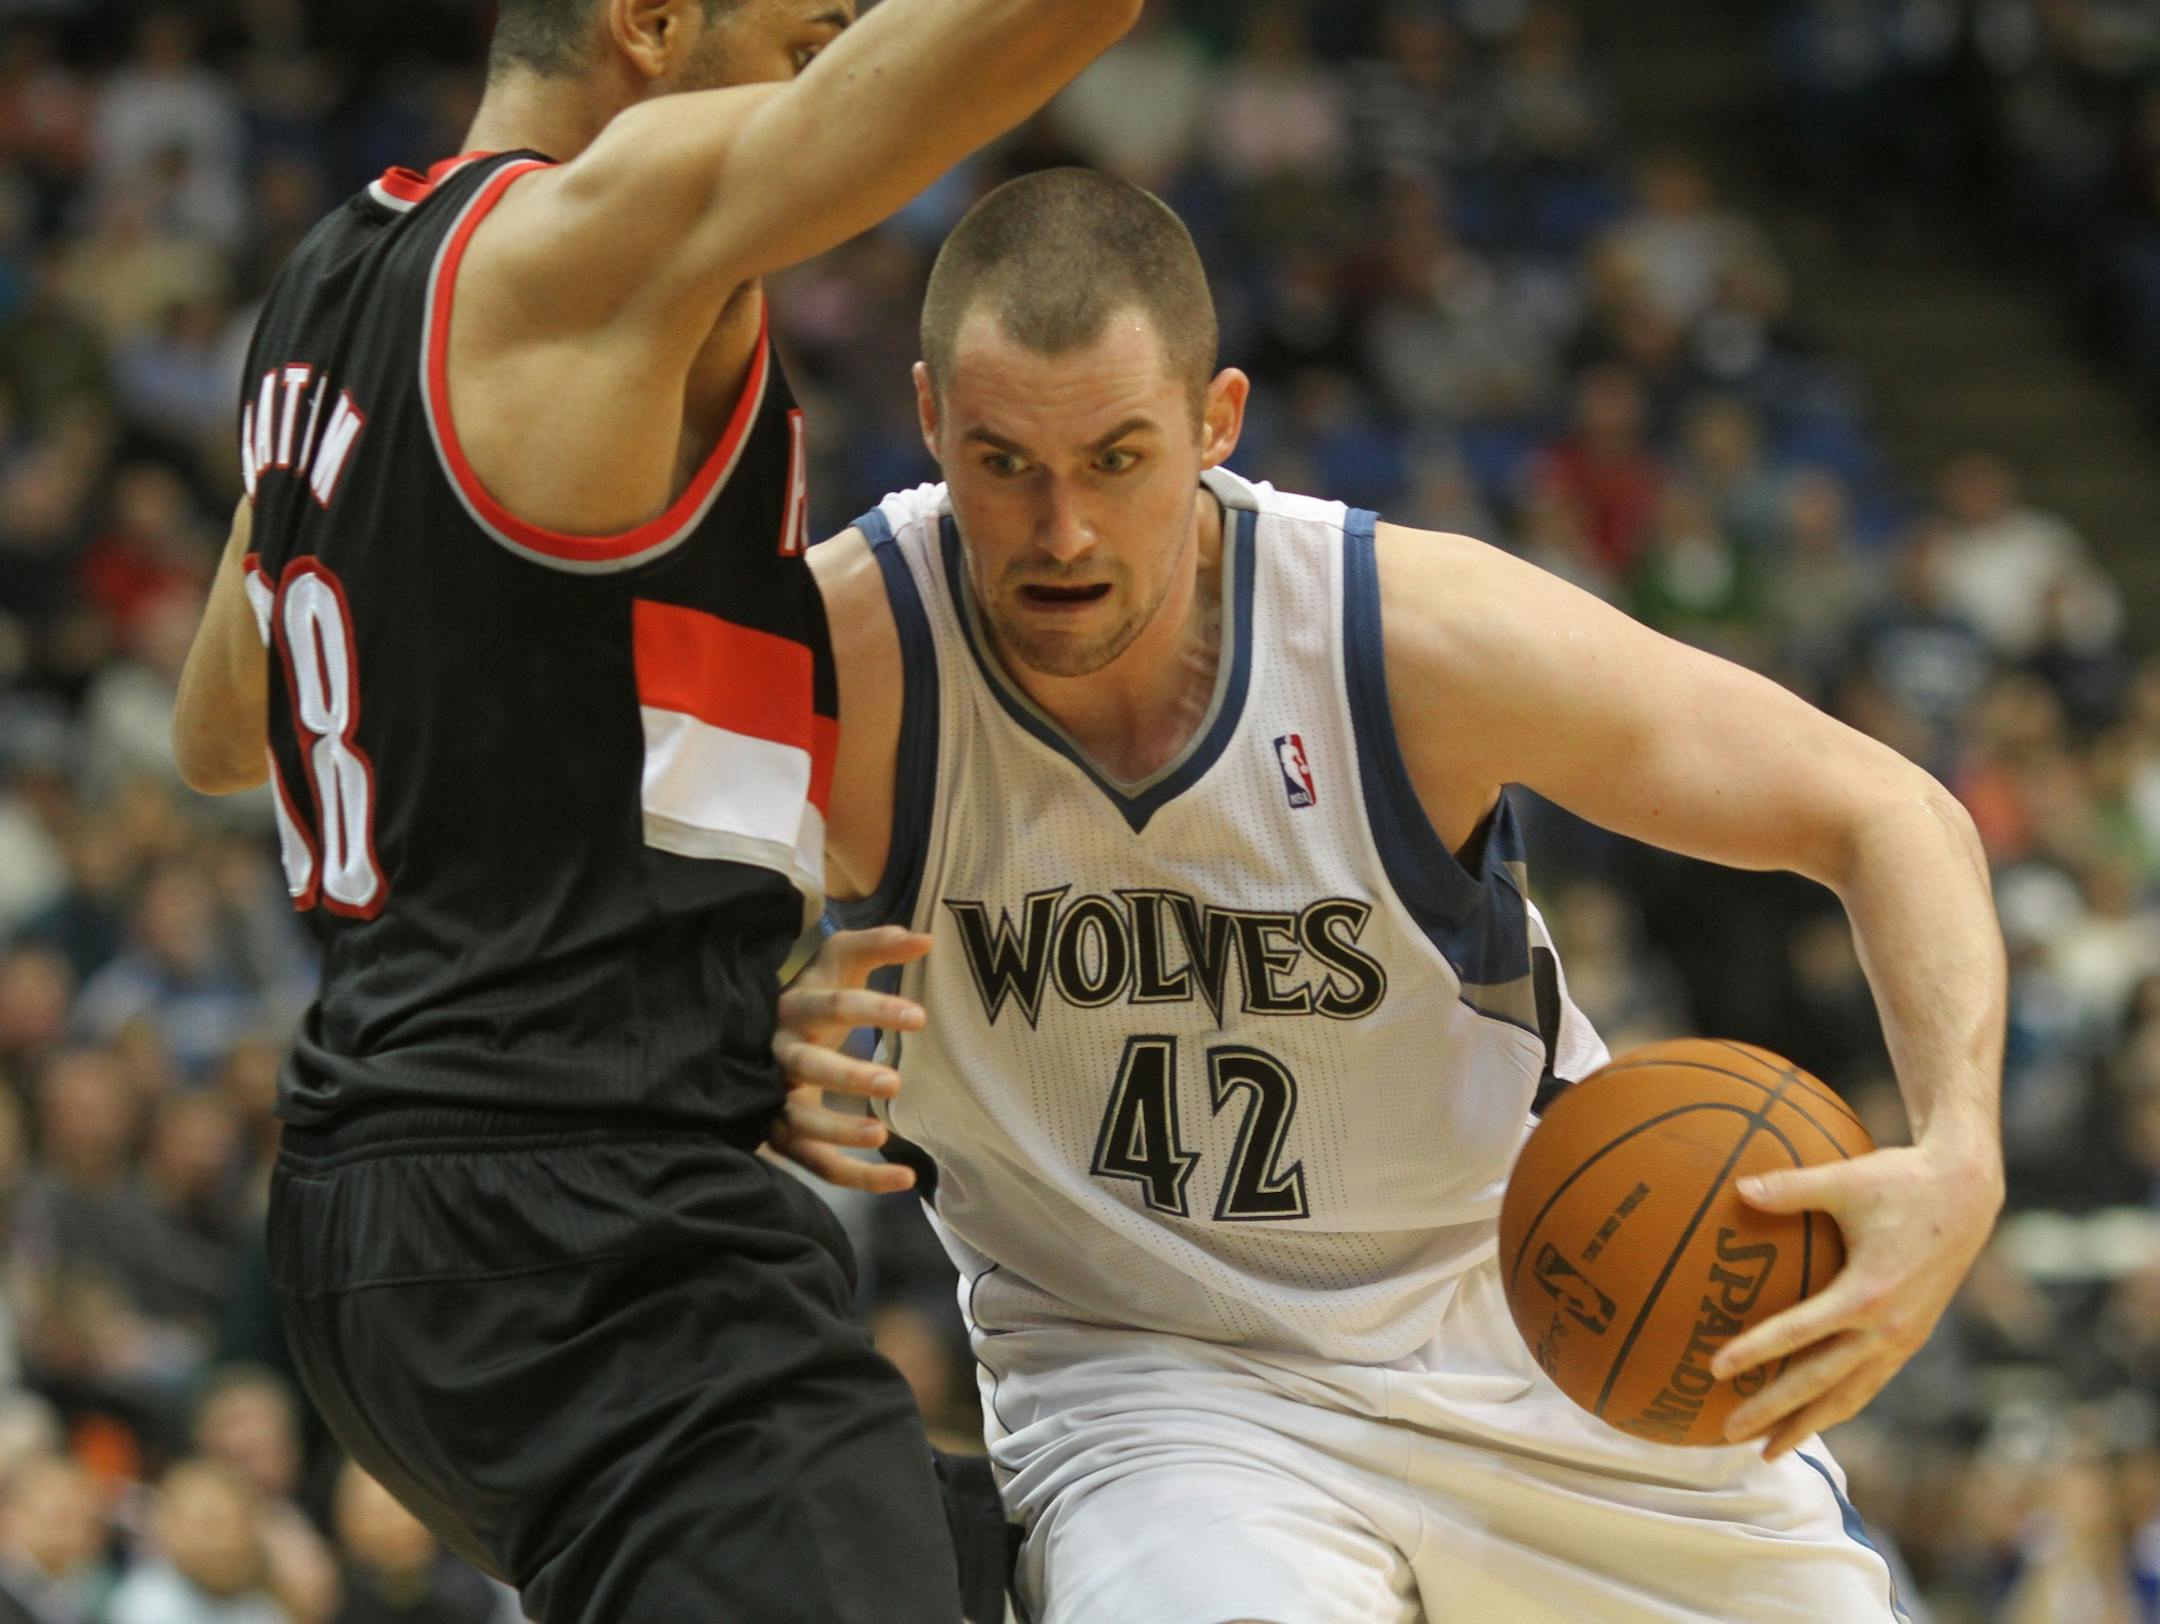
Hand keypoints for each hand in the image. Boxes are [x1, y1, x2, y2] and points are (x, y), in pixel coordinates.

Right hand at [768, 925, 931, 1194]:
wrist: (760, 1035)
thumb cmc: (815, 995)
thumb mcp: (838, 963)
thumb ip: (878, 946)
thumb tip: (925, 938)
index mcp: (794, 1007)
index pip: (832, 1006)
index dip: (874, 1010)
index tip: (919, 1016)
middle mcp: (779, 1054)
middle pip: (807, 1066)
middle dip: (846, 1076)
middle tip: (892, 1083)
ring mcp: (775, 1099)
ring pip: (800, 1122)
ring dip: (837, 1133)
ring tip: (880, 1136)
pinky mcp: (785, 1136)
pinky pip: (818, 1164)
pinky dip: (859, 1178)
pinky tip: (904, 1179)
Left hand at [1710, 1137, 2001, 1459]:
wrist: (1967, 1195)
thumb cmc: (1903, 1181)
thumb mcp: (1847, 1179)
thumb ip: (1791, 1188)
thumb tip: (1737, 1187)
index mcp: (1869, 1293)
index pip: (1801, 1332)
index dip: (1757, 1351)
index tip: (1715, 1369)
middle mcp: (1889, 1328)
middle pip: (1822, 1383)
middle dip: (1775, 1412)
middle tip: (1728, 1432)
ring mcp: (1902, 1340)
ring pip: (1849, 1396)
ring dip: (1807, 1424)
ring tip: (1767, 1450)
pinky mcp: (1910, 1339)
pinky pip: (1868, 1384)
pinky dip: (1837, 1405)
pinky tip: (1811, 1417)